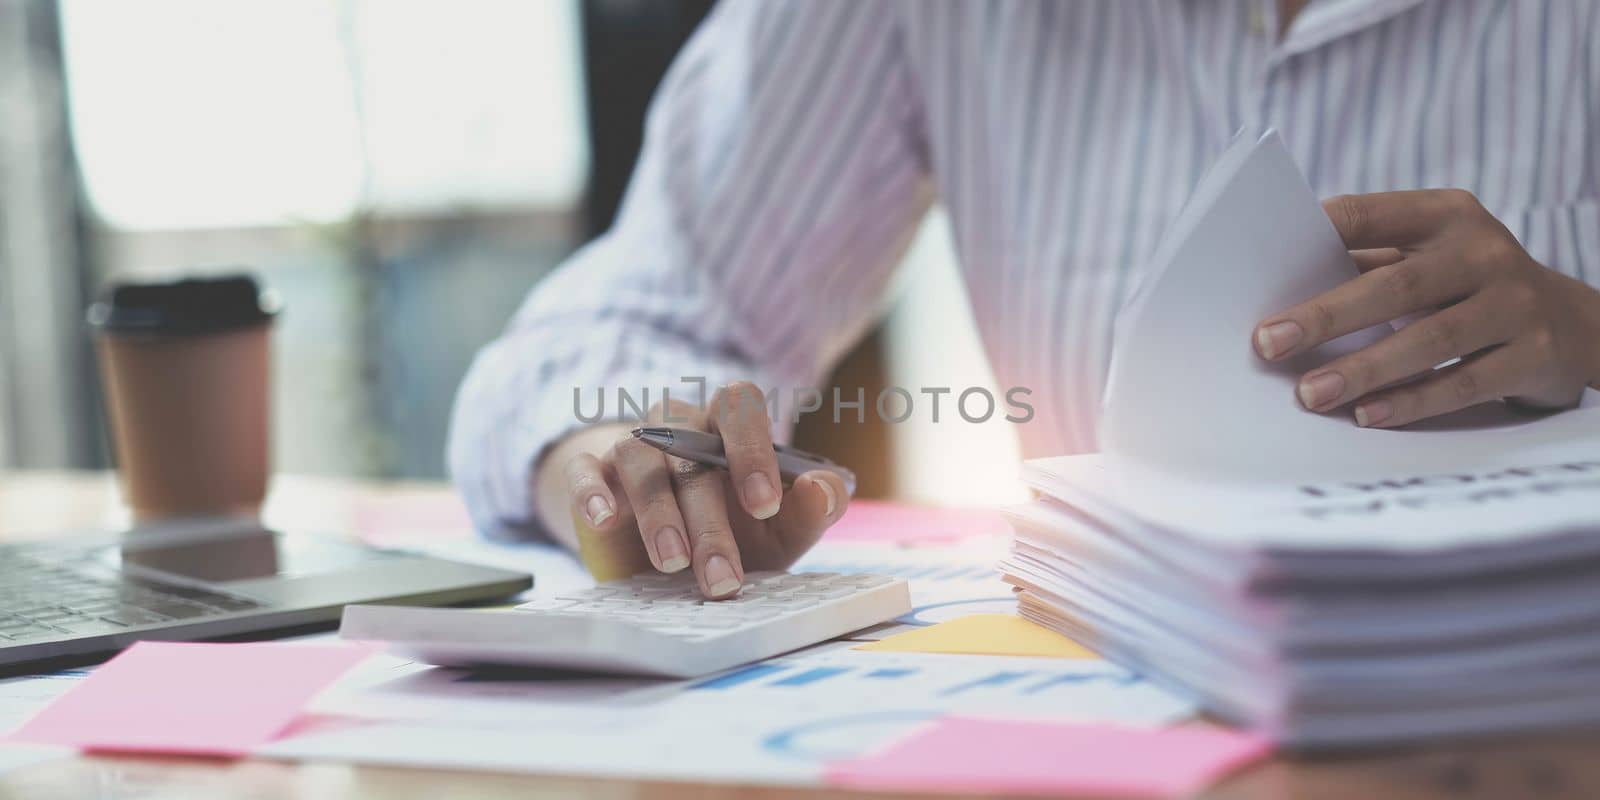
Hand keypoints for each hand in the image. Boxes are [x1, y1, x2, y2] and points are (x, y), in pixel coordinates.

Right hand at [555, 382, 845, 597]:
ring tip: (674, 563)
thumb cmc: (737, 531)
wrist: (668, 553)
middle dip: (710, 520)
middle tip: (724, 576)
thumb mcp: (781, 529)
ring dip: (658, 513)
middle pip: (689, 449)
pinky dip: (591, 492)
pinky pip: (584, 469)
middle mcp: (679, 426)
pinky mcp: (591, 474)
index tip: (765, 503)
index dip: (752, 449)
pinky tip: (604, 519)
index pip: (739, 406)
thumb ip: (813, 509)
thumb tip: (823, 487)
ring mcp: (631, 446)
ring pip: (639, 457)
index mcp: (728, 426)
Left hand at [1253, 189, 1599, 426]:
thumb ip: (1366, 262)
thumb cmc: (1466, 287)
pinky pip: (1463, 382)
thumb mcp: (1429, 258)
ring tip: (1309, 393)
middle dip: (1326, 316)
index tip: (1262, 263)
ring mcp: (1515, 304)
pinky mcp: (1533, 355)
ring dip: (1363, 369)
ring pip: (1429, 339)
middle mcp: (1484, 252)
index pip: (1370, 214)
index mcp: (1446, 216)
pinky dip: (1412, 401)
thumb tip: (1276, 288)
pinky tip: (1366, 416)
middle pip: (1396, 285)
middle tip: (1267, 343)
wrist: (1573, 325)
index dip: (1317, 235)